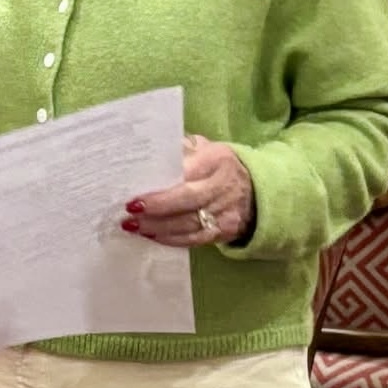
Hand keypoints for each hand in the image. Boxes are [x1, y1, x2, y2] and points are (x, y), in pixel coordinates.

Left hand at [121, 134, 255, 246]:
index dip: (162, 188)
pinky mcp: (225, 231)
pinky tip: (152, 236)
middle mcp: (222, 186)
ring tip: (133, 226)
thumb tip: (147, 153)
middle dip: (156, 210)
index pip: (186, 174)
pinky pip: (195, 239)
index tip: (136, 195)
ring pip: (188, 223)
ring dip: (158, 227)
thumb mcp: (205, 148)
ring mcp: (226, 212)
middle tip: (129, 213)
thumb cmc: (219, 165)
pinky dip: (171, 239)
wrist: (258, 189)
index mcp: (216, 159)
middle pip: (187, 201)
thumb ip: (180, 149)